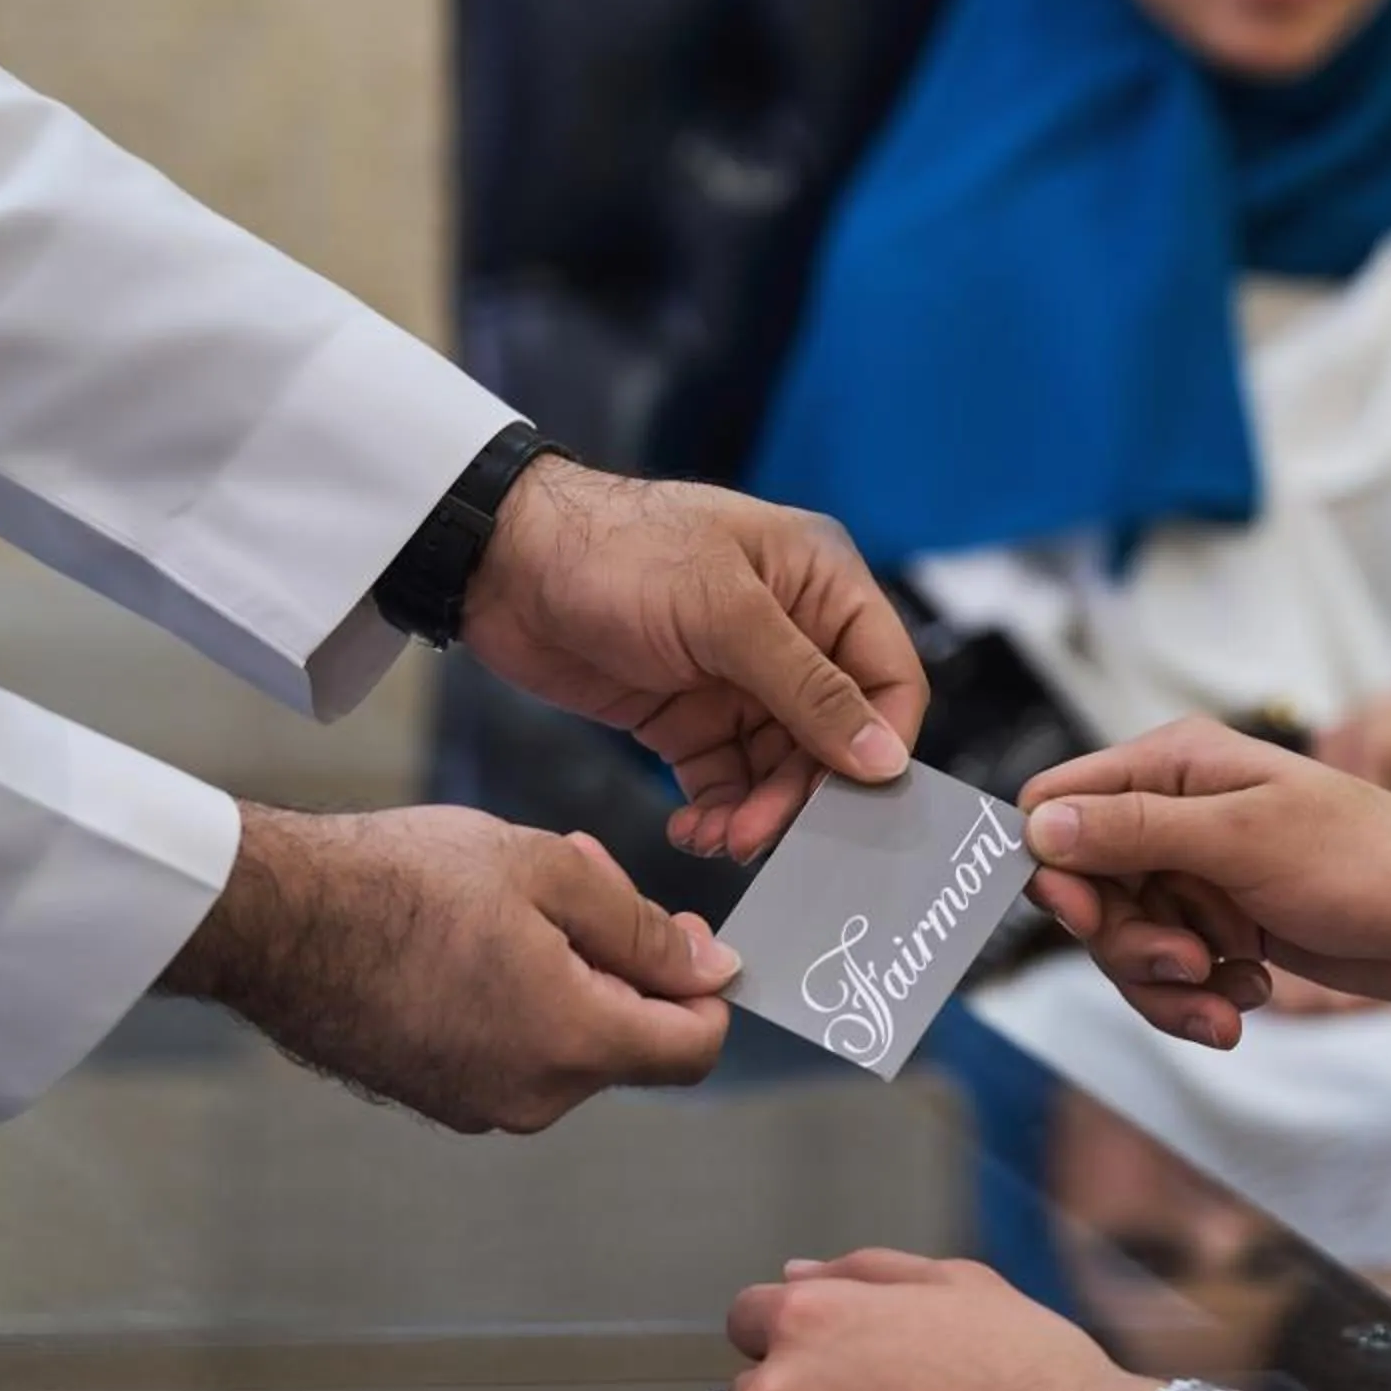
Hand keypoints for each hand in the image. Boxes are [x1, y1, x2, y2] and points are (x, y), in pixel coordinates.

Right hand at [159, 802, 732, 1131]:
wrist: (274, 919)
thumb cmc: (402, 884)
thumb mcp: (552, 871)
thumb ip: (644, 929)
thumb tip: (711, 970)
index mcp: (574, 1043)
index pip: (695, 1047)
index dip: (705, 987)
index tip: (680, 934)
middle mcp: (532, 1097)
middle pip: (630, 1039)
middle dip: (624, 958)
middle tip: (584, 875)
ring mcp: (476, 1106)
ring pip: (568, 1041)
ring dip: (569, 971)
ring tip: (515, 896)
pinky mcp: (433, 1097)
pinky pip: (512, 1052)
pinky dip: (519, 999)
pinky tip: (476, 936)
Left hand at [462, 460, 929, 861]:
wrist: (501, 565)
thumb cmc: (614, 552)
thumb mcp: (724, 614)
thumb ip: (808, 688)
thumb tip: (881, 756)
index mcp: (820, 585)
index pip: (889, 678)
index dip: (880, 742)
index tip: (856, 800)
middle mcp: (790, 634)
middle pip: (834, 739)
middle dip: (804, 793)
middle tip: (764, 834)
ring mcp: (738, 679)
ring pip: (781, 771)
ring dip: (759, 813)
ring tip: (722, 838)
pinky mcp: (688, 717)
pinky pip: (727, 781)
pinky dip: (720, 813)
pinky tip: (695, 829)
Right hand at [1018, 719, 1390, 1049]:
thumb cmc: (1368, 862)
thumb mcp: (1242, 840)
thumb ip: (1136, 831)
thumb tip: (1038, 826)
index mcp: (1177, 765)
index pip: (1059, 805)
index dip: (1058, 867)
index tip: (1091, 916)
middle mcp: (1181, 813)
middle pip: (1085, 889)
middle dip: (1126, 943)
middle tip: (1187, 964)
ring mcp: (1202, 873)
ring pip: (1126, 942)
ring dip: (1168, 984)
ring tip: (1230, 995)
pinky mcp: (1225, 926)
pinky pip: (1172, 974)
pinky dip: (1201, 997)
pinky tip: (1256, 993)